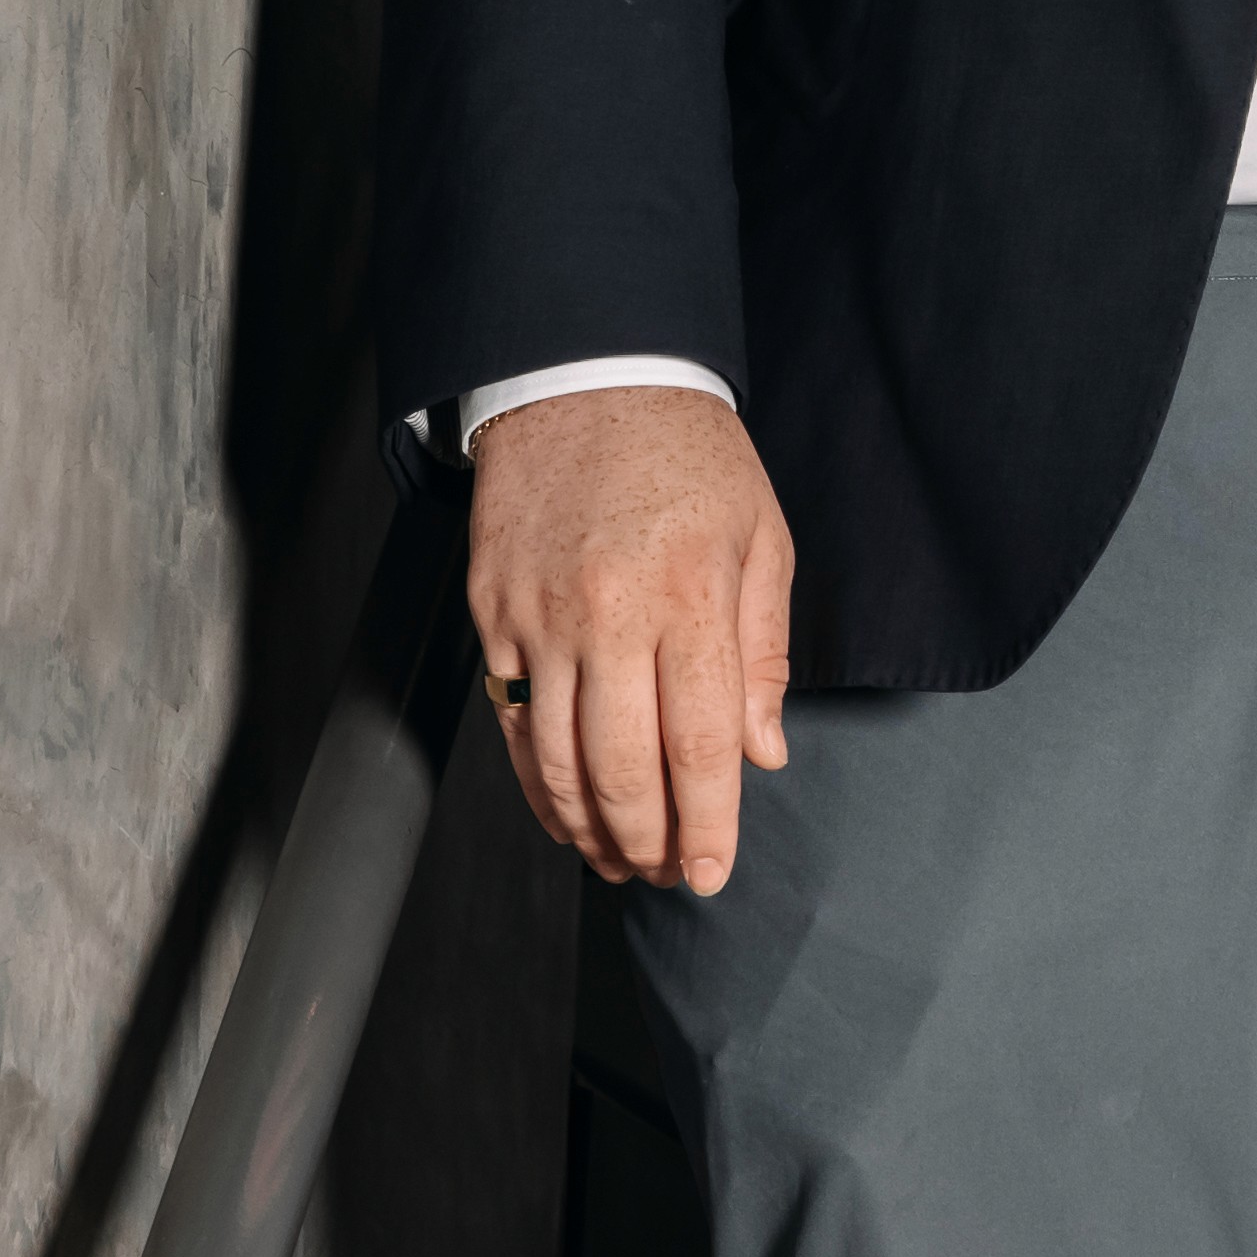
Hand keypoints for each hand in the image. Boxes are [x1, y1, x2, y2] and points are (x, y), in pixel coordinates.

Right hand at [469, 391, 794, 892]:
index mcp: (690, 597)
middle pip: (622, 766)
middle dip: (647, 839)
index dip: (708, 821)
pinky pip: (512, 723)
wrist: (585, 379)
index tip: (711, 872)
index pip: (701, 742)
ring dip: (589, 826)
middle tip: (666, 877)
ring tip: (619, 861)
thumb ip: (763, 652)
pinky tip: (565, 813)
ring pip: (557, 757)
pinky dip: (537, 782)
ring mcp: (540, 619)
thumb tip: (763, 752)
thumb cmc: (691, 456)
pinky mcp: (493, 616)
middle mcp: (609, 616)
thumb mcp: (762, 537)